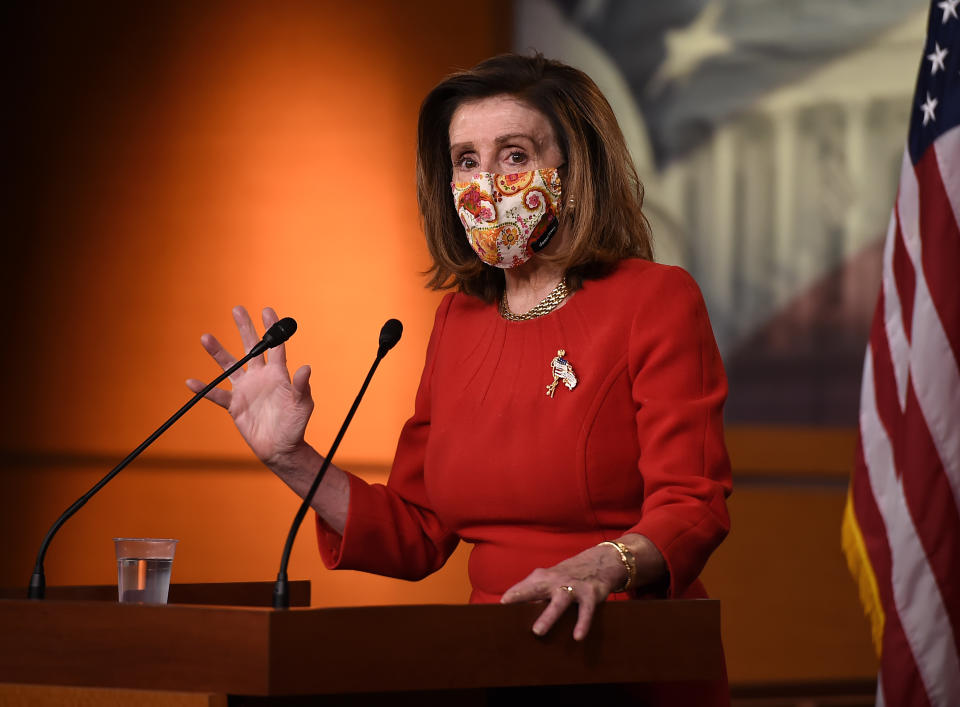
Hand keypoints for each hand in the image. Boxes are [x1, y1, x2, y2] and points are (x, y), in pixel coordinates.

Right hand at [186, 306, 313, 468]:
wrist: (281, 447)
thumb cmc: (295, 423)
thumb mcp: (302, 404)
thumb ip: (301, 386)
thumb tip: (306, 368)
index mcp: (278, 374)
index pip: (275, 346)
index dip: (271, 329)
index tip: (266, 310)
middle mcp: (260, 376)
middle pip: (251, 348)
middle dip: (245, 329)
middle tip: (237, 309)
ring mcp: (246, 389)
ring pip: (230, 366)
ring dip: (218, 353)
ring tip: (206, 337)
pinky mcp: (235, 404)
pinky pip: (217, 395)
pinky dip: (205, 390)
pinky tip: (191, 383)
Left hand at [501, 534, 665, 640]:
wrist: (600, 561)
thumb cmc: (567, 576)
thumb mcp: (549, 579)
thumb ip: (532, 593)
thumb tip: (511, 612)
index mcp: (542, 577)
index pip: (522, 588)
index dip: (510, 597)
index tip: (496, 609)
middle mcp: (555, 581)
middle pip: (536, 588)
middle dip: (521, 596)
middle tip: (506, 608)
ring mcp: (573, 587)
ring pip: (559, 602)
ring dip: (548, 616)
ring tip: (537, 632)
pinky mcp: (590, 594)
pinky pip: (585, 611)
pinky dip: (582, 623)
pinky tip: (577, 637)